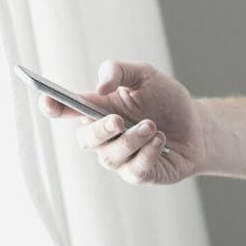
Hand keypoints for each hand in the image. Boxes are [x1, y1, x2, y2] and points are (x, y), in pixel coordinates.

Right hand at [39, 59, 204, 185]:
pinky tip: (161, 140)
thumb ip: (120, 71)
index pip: (67, 110)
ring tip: (153, 126)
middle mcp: (104, 137)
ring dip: (132, 140)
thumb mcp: (145, 75)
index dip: (53, 107)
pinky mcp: (139, 174)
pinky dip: (148, 154)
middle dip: (100, 130)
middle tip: (119, 120)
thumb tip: (100, 86)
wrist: (198, 125)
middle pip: (86, 139)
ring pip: (111, 157)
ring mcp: (120, 158)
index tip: (47, 100)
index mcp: (98, 110)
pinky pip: (134, 171)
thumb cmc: (166, 100)